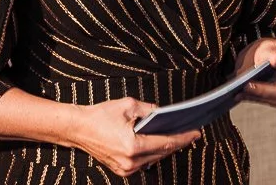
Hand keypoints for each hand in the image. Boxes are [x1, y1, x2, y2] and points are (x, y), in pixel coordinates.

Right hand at [68, 96, 200, 176]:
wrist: (80, 129)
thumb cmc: (101, 115)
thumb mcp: (128, 105)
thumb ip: (149, 110)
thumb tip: (163, 113)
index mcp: (133, 145)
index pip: (165, 142)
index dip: (183, 138)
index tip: (196, 133)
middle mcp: (131, 161)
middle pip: (162, 152)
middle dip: (177, 142)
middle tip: (192, 132)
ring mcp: (126, 169)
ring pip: (154, 159)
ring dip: (166, 148)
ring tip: (179, 136)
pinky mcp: (122, 170)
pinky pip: (144, 162)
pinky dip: (153, 153)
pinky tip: (161, 143)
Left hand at [235, 33, 275, 108]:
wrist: (258, 68)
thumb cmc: (266, 55)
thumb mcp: (266, 48)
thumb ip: (268, 53)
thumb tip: (269, 60)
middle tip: (273, 59)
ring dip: (263, 89)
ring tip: (246, 85)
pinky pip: (269, 100)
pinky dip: (255, 96)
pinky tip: (241, 93)